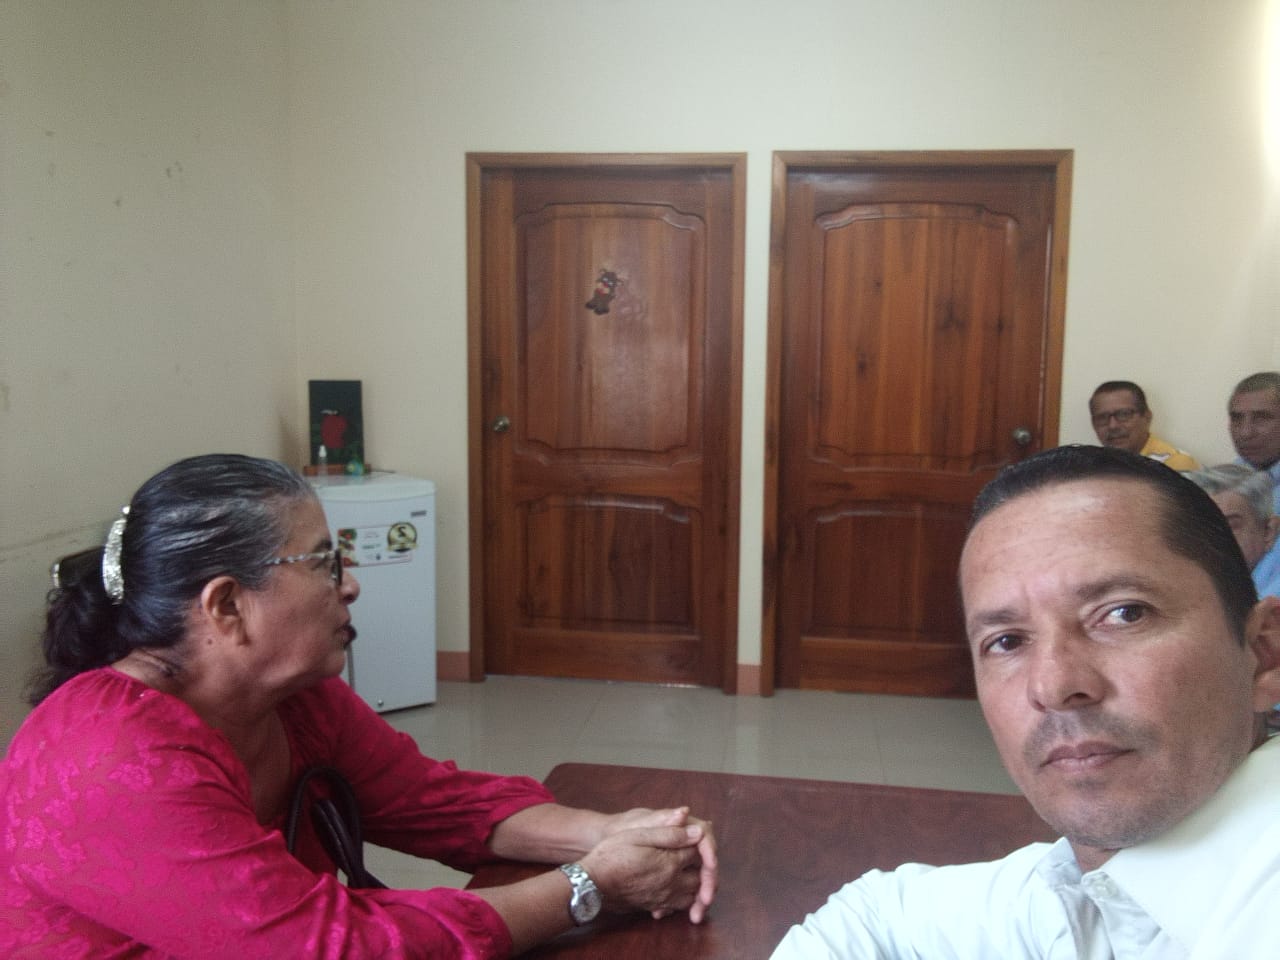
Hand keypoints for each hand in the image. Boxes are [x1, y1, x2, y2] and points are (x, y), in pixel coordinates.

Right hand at [586, 807, 717, 922]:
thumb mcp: (639, 835)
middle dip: (702, 866)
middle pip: (700, 877)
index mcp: (671, 863)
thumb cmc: (612, 855)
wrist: (592, 884)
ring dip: (694, 885)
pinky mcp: (653, 906)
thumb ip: (670, 833)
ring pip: (691, 895)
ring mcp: (663, 898)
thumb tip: (696, 831)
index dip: (697, 841)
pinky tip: (672, 889)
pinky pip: (676, 906)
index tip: (691, 834)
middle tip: (695, 854)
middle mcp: (672, 884)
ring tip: (689, 872)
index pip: (697, 852)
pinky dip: (680, 898)